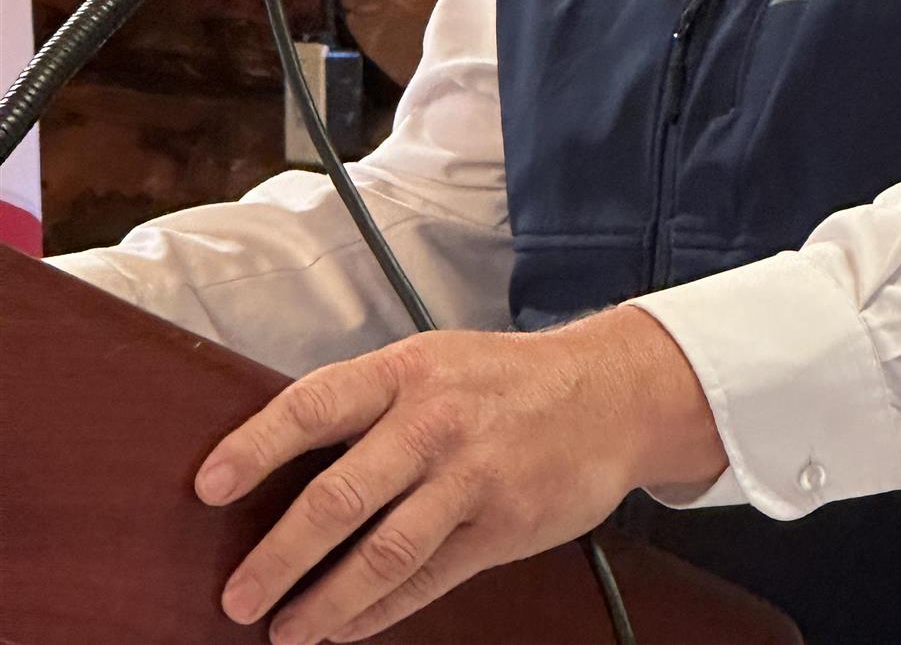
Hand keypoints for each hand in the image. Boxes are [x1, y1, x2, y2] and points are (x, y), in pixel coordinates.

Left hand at [194, 305, 727, 643]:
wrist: (609, 393)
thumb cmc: (503, 381)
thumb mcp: (434, 364)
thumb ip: (368, 406)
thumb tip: (278, 461)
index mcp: (407, 370)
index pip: (316, 404)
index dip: (257, 445)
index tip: (208, 486)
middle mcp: (436, 419)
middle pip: (342, 493)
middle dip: (279, 554)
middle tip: (236, 596)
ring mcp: (473, 474)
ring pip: (384, 551)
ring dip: (325, 600)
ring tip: (283, 631)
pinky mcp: (503, 523)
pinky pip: (427, 579)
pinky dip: (378, 612)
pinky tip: (345, 628)